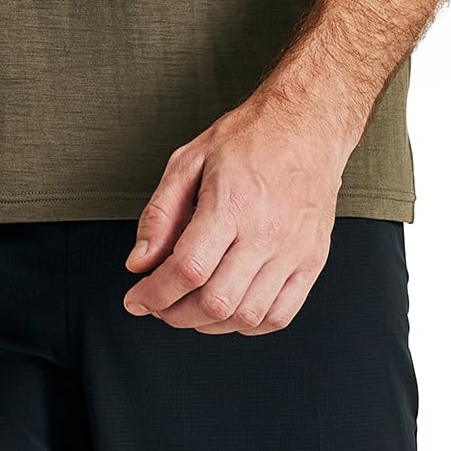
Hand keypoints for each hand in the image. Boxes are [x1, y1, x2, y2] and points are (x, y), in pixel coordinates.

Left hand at [121, 93, 349, 334]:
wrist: (305, 125)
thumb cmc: (249, 138)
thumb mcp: (189, 160)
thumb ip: (160, 213)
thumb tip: (139, 261)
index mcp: (231, 203)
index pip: (188, 269)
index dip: (155, 294)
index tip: (137, 300)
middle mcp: (266, 232)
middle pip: (215, 302)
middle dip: (175, 314)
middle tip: (159, 305)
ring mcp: (293, 251)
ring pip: (246, 317)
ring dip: (209, 324)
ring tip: (190, 308)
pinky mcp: (312, 261)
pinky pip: (280, 316)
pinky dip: (248, 325)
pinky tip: (229, 309)